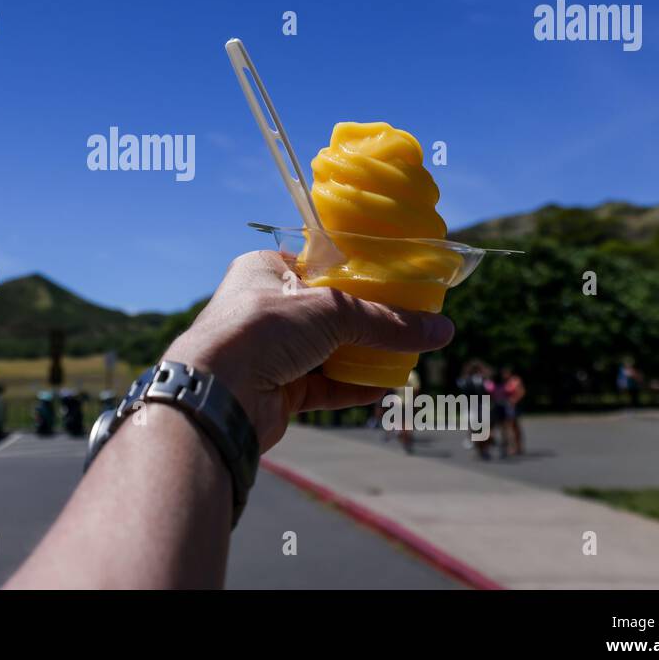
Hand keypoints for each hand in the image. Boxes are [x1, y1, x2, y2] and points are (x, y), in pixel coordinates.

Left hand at [166, 250, 454, 450]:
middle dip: (364, 321)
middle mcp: (263, 309)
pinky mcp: (275, 391)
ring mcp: (268, 353)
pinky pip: (321, 387)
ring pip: (325, 352)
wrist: (217, 394)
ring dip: (362, 357)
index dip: (352, 272)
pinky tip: (383, 389)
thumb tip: (441, 330)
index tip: (392, 279)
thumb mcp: (331, 311)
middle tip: (406, 322)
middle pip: (325, 312)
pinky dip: (351, 388)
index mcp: (263, 270)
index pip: (316, 265)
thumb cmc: (261, 329)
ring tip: (405, 357)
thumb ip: (386, 321)